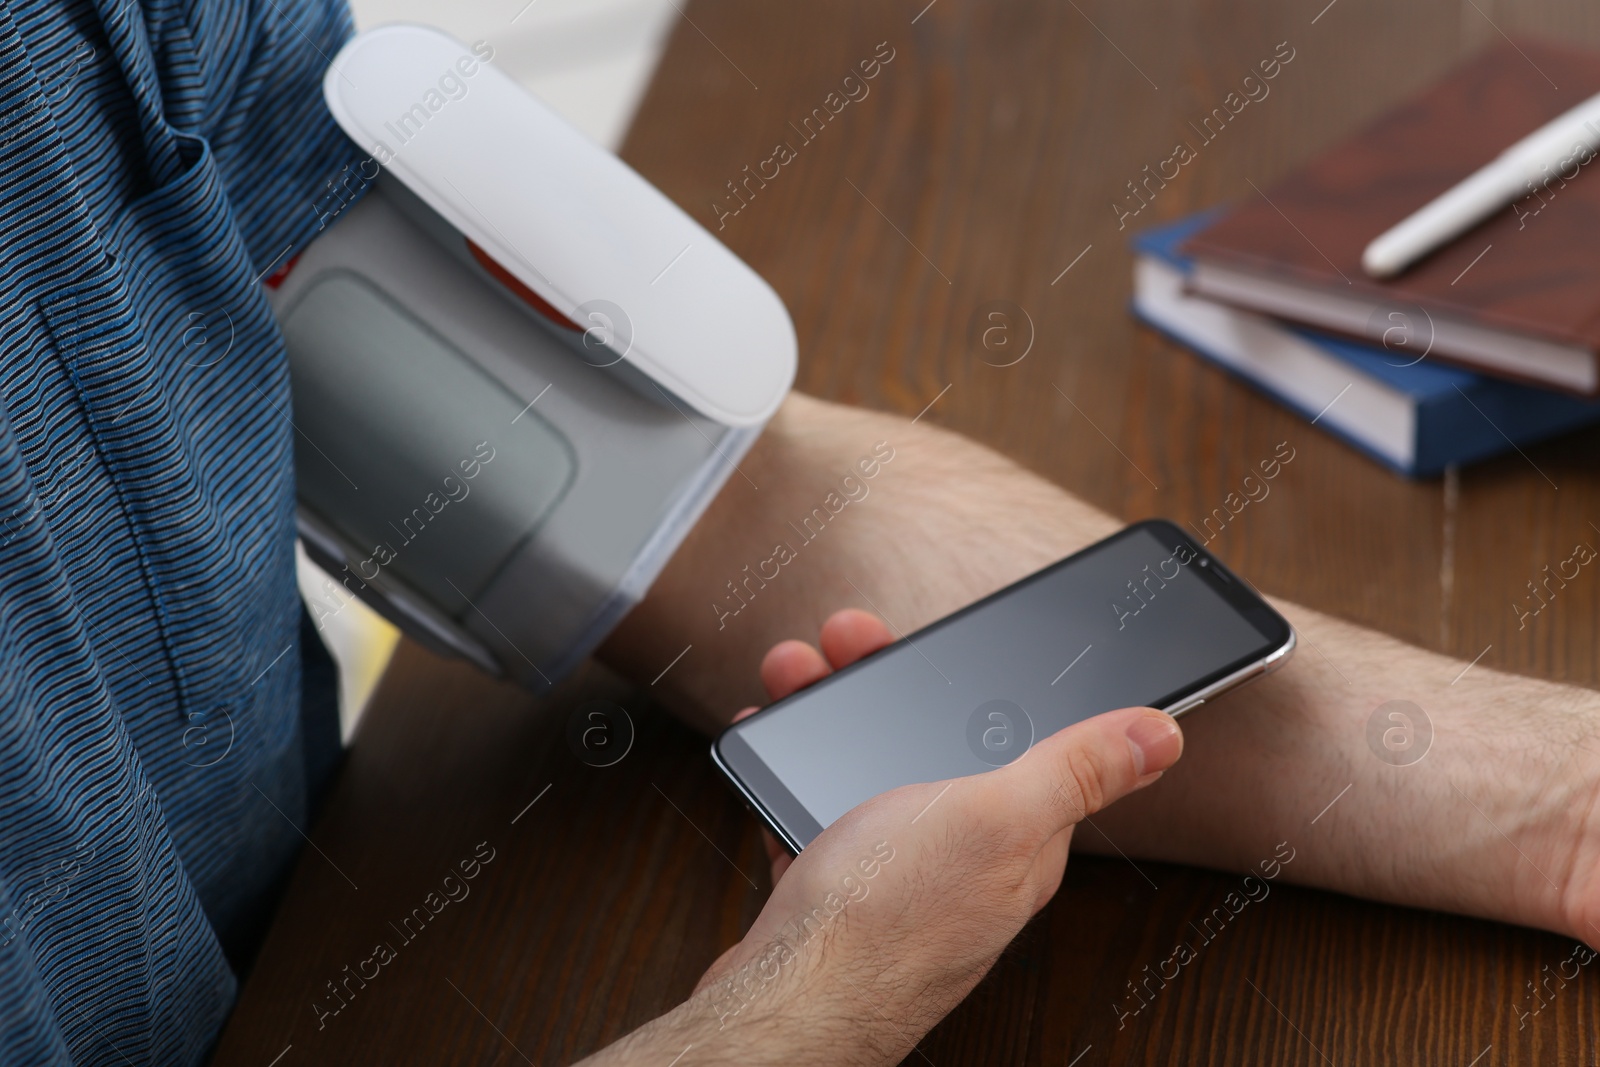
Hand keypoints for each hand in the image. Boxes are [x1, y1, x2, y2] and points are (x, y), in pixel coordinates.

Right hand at [684, 609, 1184, 1064]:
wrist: (785, 999)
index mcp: (1018, 838)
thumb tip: (1163, 735)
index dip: (979, 680)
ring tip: (793, 678)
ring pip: (866, 768)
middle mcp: (961, 856)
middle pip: (930, 742)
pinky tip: (772, 747)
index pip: (1018, 739)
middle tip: (843, 643)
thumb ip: (1075, 771)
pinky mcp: (834, 889)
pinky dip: (793, 772)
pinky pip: (817, 812)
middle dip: (884, 683)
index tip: (938, 638)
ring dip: (830, 714)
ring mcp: (894, 873)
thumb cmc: (889, 918)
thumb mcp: (996, 819)